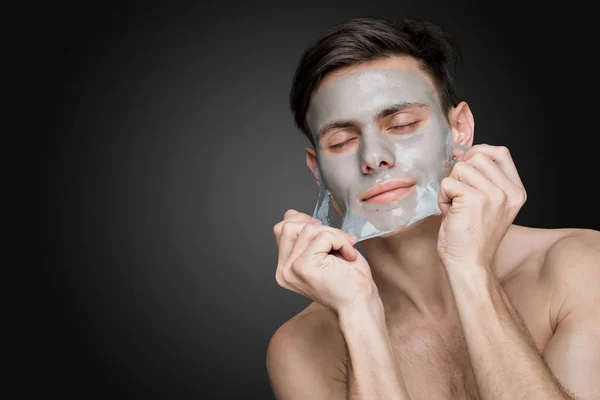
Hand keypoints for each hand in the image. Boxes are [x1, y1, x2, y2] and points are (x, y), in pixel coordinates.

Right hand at [273, 209, 377, 313]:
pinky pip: (323, 236)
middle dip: (320, 228)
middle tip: (339, 243)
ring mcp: (291, 269)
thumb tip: (290, 213)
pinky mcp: (303, 266)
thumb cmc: (349, 282)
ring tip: (346, 252)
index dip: (305, 223)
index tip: (327, 238)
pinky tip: (348, 256)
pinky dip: (341, 241)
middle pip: (289, 225)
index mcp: (286, 268)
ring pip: (309, 229)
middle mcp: (284, 270)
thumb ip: (304, 234)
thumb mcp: (324, 251)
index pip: (281, 229)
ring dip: (335, 236)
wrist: (361, 305)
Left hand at [437, 144, 526, 268]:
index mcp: (516, 191)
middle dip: (460, 173)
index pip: (501, 153)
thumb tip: (463, 154)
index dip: (479, 152)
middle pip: (477, 157)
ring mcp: (493, 194)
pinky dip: (442, 197)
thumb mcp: (490, 205)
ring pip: (460, 168)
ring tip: (455, 207)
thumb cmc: (473, 237)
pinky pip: (447, 183)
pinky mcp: (474, 199)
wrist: (469, 263)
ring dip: (450, 187)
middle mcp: (508, 191)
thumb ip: (485, 180)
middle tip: (459, 197)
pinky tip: (450, 214)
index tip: (466, 166)